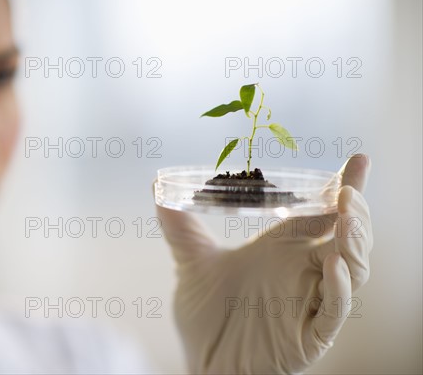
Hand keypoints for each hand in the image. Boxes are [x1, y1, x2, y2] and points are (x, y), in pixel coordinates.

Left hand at [155, 155, 372, 373]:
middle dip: (355, 210)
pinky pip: (333, 310)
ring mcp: (309, 303)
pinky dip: (338, 287)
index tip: (358, 160)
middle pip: (346, 237)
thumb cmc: (206, 318)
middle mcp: (302, 272)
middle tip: (348, 188)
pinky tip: (330, 262)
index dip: (341, 188)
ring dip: (354, 241)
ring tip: (347, 214)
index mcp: (282, 251)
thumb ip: (179, 227)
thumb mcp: (191, 264)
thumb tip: (157, 186)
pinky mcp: (310, 336)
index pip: (320, 213)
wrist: (202, 365)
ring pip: (351, 269)